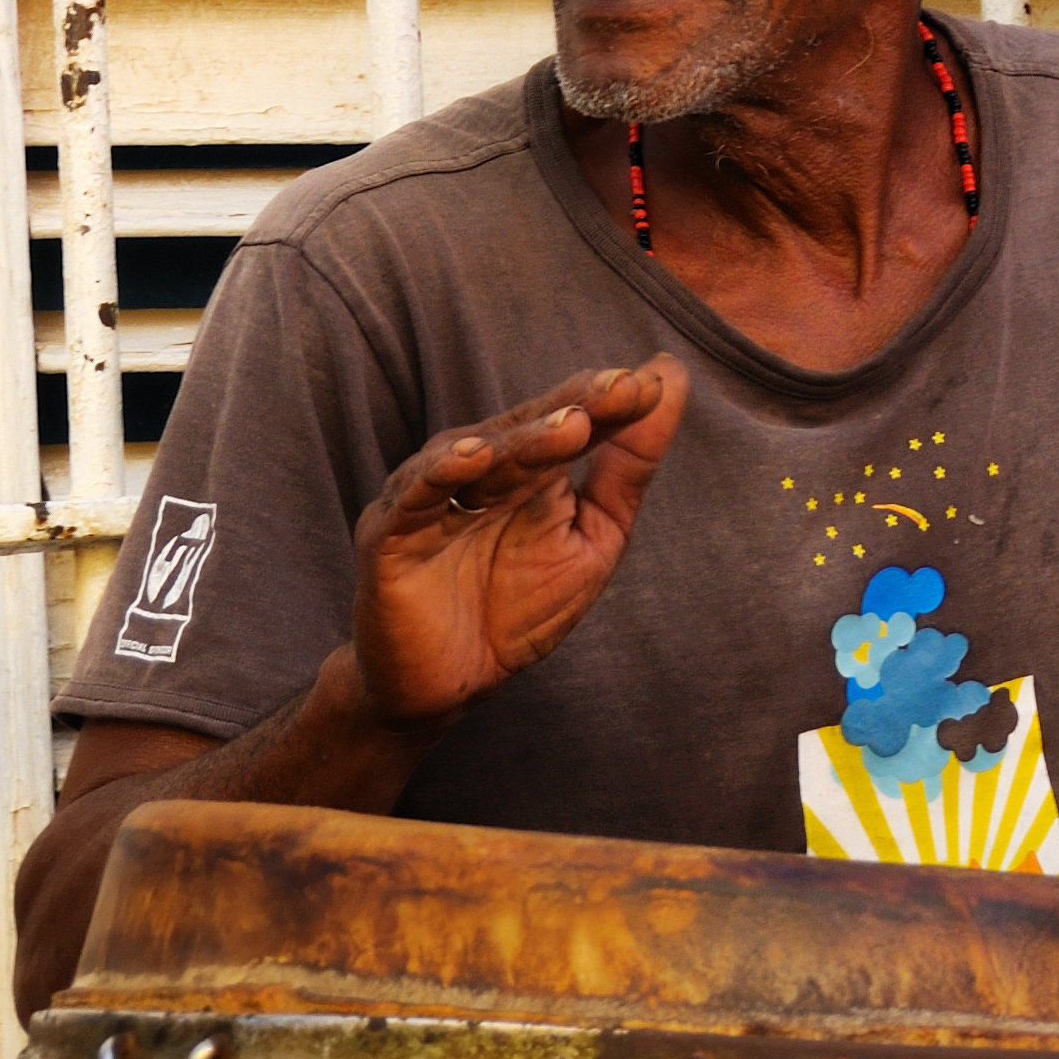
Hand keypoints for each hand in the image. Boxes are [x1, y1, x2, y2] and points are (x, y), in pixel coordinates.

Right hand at [347, 357, 689, 729]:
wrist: (452, 685)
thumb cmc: (521, 605)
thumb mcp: (595, 533)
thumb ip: (628, 461)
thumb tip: (670, 374)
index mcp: (525, 462)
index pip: (570, 416)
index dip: (608, 401)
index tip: (651, 384)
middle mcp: (476, 467)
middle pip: (528, 429)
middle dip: (576, 407)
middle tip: (621, 389)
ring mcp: (430, 497)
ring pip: (480, 458)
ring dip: (526, 439)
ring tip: (573, 424)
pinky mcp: (388, 537)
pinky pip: (413, 501)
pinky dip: (439, 475)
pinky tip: (474, 457)